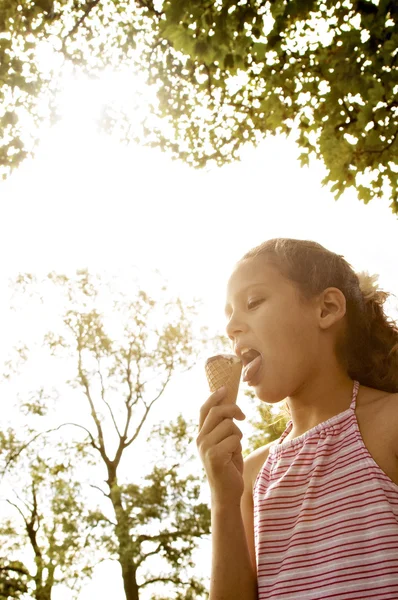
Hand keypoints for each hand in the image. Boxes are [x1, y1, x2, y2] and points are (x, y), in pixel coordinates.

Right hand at [196, 386, 245, 506]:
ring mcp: (206, 447)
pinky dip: (239, 447)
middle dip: (233, 410)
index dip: (214, 397)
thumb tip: (231, 407)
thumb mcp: (224, 443)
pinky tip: (234, 459)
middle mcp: (200, 439)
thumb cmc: (229, 467)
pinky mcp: (215, 456)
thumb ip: (223, 428)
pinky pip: (234, 440)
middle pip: (218, 412)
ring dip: (238, 435)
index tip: (225, 388)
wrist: (227, 493)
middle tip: (243, 416)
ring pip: (229, 426)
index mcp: (201, 435)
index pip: (204, 410)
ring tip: (235, 449)